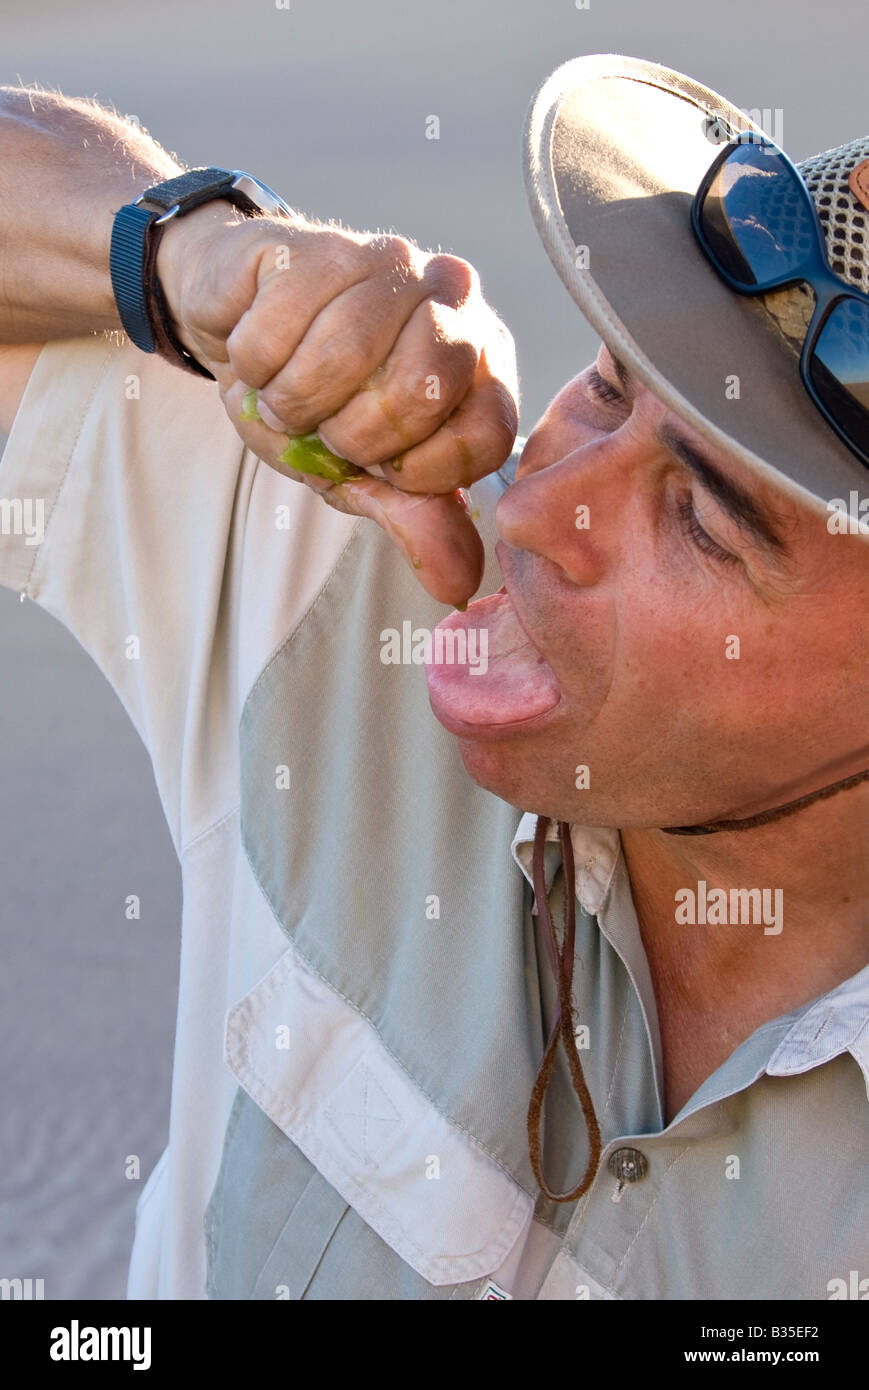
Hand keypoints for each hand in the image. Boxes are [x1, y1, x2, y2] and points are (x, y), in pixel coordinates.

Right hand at [156, 202, 518, 606]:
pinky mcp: (325, 243)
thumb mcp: (360, 475)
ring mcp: (395, 263)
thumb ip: (413, 518)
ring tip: (284, 390)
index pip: (482, 438)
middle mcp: (457, 306)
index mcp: (484, 371)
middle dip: (350, 431)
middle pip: (419, 389)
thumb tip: (458, 586)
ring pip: (345, 354)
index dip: (415, 469)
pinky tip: (258, 349)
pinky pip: (281, 327)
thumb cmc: (309, 399)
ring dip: (292, 396)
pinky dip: (253, 360)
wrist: (237, 323)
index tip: (375, 462)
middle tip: (324, 424)